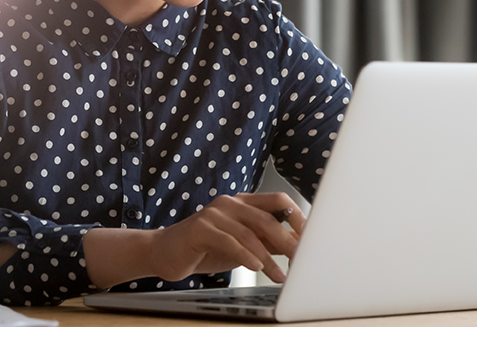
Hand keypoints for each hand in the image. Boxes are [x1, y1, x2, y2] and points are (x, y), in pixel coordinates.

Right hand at [147, 192, 304, 283]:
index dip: (298, 218)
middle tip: (301, 260)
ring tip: (279, 276)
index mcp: (243, 202)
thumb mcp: (241, 244)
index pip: (279, 201)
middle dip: (288, 241)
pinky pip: (230, 241)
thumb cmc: (204, 248)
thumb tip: (296, 244)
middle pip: (268, 218)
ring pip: (251, 233)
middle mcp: (230, 203)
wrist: (164, 252)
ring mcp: (214, 213)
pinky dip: (246, 256)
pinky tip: (256, 267)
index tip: (311, 239)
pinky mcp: (200, 228)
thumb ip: (265, 241)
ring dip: (269, 258)